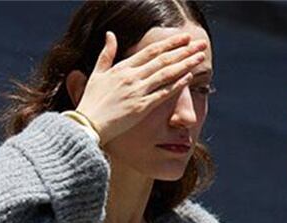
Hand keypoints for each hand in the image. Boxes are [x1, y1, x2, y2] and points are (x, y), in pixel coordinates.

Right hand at [76, 30, 207, 145]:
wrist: (86, 125)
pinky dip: (177, 84)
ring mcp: (137, 92)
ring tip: (200, 57)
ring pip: (166, 74)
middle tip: (199, 43)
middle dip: (184, 50)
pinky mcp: (141, 108)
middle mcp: (132, 77)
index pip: (150, 51)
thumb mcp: (96, 74)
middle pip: (163, 59)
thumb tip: (110, 34)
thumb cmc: (90, 103)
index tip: (184, 38)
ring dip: (185, 64)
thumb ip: (105, 54)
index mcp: (122, 68)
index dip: (169, 43)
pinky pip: (163, 94)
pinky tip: (189, 77)